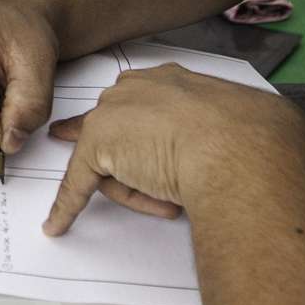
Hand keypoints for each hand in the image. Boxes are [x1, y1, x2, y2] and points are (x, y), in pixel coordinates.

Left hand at [43, 64, 304, 235]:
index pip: (134, 103)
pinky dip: (67, 207)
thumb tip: (224, 151)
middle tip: (164, 192)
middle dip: (136, 169)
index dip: (124, 124)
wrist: (239, 148)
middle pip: (121, 136)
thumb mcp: (230, 129)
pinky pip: (77, 185)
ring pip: (112, 166)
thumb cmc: (248, 140)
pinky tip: (56, 224)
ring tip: (175, 199)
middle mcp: (136, 89)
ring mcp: (113, 116)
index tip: (106, 128)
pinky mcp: (97, 150)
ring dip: (140, 193)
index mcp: (170, 80)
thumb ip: (212, 133)